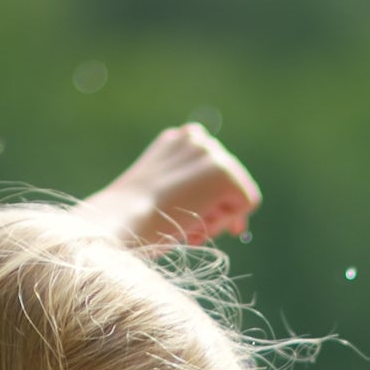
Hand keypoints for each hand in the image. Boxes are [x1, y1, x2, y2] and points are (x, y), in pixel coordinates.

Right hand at [80, 123, 261, 248]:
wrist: (122, 221)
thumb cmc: (134, 220)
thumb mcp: (158, 197)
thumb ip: (187, 191)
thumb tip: (232, 214)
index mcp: (175, 140)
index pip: (211, 170)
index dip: (210, 200)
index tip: (194, 223)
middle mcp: (194, 138)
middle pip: (230, 180)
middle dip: (215, 210)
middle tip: (190, 232)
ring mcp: (211, 152)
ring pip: (238, 192)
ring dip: (218, 217)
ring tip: (189, 229)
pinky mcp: (225, 171)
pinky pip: (246, 203)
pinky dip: (225, 221)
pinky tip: (195, 225)